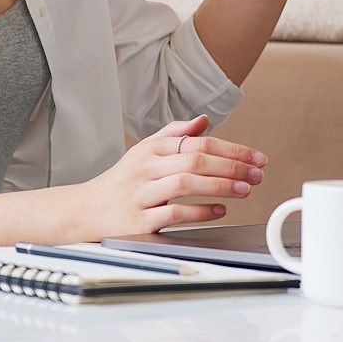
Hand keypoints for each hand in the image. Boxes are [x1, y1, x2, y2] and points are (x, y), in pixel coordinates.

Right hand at [71, 114, 268, 237]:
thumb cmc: (121, 181)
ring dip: (220, 186)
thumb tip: (204, 120)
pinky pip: (173, 213)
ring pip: (185, 183)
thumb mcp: (144, 151)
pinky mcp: (138, 220)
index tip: (256, 157)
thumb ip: (174, 135)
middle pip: (194, 159)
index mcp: (151, 148)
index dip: (232, 149)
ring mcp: (141, 193)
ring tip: (245, 190)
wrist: (85, 210)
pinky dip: (200, 212)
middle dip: (232, 166)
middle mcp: (145, 167)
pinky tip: (219, 211)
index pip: (198, 142)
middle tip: (257, 174)